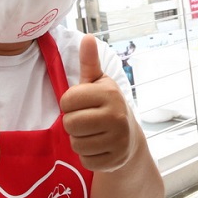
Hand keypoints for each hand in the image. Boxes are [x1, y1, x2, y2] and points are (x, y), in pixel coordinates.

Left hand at [61, 35, 135, 172]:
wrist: (130, 138)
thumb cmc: (107, 106)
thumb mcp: (98, 83)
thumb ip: (89, 63)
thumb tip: (87, 37)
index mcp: (109, 93)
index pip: (67, 101)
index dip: (68, 104)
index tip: (80, 105)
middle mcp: (117, 115)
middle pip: (70, 123)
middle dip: (72, 123)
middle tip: (85, 121)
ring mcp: (118, 140)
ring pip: (76, 144)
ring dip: (79, 140)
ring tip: (92, 134)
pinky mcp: (116, 160)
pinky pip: (85, 160)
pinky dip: (88, 156)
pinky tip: (98, 147)